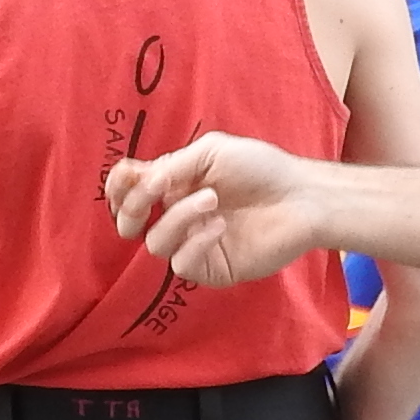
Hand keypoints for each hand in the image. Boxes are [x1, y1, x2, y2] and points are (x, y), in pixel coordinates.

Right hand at [105, 131, 317, 288]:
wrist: (301, 195)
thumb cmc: (261, 168)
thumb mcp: (212, 151)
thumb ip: (173, 165)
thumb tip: (142, 182)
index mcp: (173, 187)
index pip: (127, 193)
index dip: (118, 187)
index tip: (130, 175)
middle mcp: (178, 217)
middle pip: (128, 224)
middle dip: (133, 206)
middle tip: (156, 189)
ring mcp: (193, 245)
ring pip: (155, 243)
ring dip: (177, 217)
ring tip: (211, 198)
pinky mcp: (212, 268)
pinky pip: (182, 264)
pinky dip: (195, 242)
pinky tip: (220, 225)